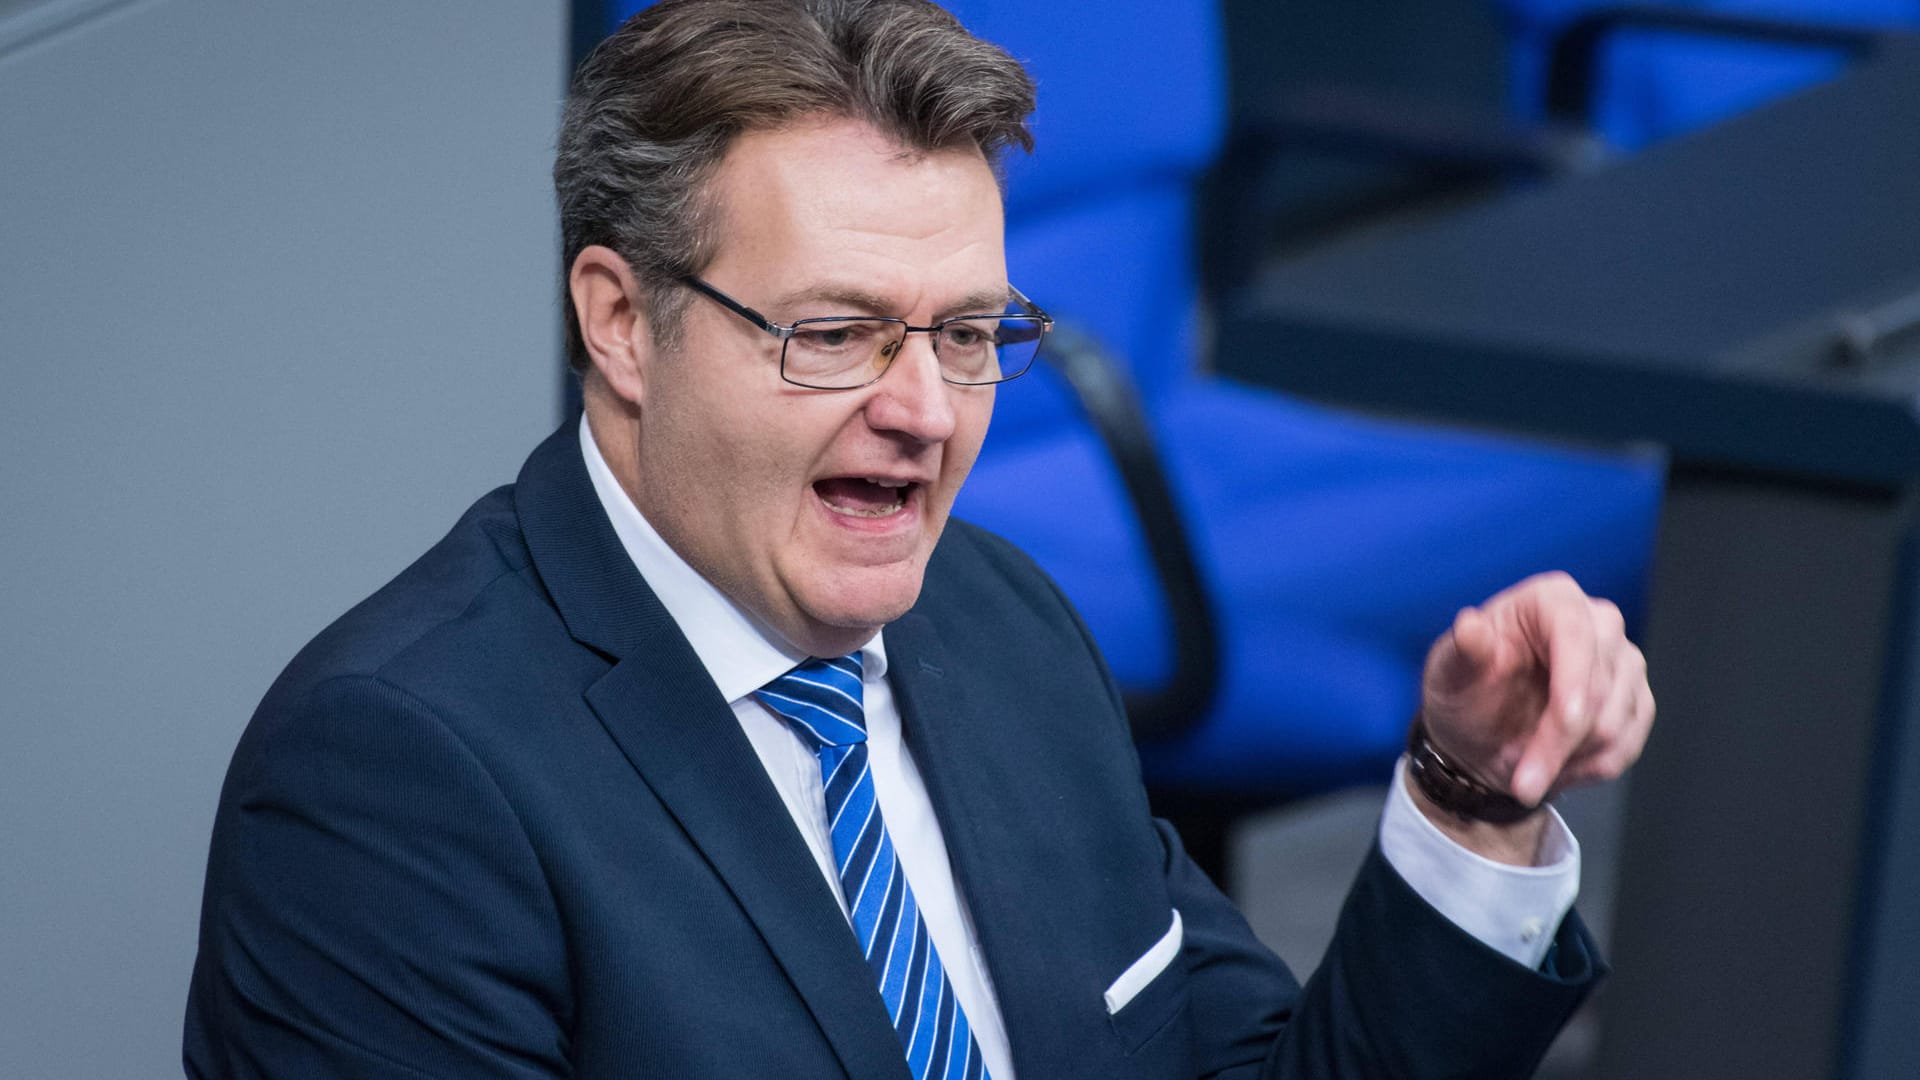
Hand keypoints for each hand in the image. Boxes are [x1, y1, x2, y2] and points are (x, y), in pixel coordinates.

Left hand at [1421, 571, 1654, 808]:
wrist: (1481, 733)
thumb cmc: (1465, 692)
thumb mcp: (1449, 672)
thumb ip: (1462, 651)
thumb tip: (1469, 627)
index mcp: (1551, 599)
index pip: (1575, 633)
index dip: (1573, 682)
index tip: (1563, 725)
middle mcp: (1599, 622)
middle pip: (1600, 686)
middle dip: (1560, 743)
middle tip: (1520, 784)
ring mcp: (1625, 661)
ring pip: (1615, 722)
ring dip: (1568, 760)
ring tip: (1529, 768)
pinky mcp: (1637, 700)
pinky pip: (1627, 744)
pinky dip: (1589, 769)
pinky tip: (1556, 768)